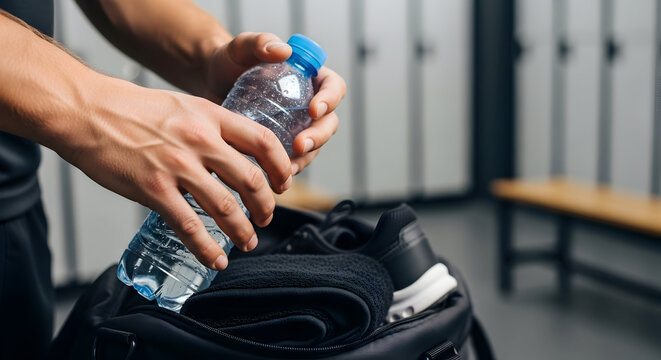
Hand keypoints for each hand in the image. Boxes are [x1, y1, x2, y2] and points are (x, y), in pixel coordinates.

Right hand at [52, 75, 291, 270]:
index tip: (283, 184)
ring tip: (248, 242)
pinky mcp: (154, 189)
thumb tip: (233, 153)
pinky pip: (189, 227)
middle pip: (251, 179)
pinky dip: (208, 249)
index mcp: (211, 116)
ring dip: (243, 231)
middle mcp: (200, 140)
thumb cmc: (132, 108)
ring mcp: (177, 166)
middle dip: (265, 206)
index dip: (281, 167)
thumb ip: (210, 127)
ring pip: (226, 207)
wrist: (86, 111)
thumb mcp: (183, 105)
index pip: (263, 142)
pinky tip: (216, 260)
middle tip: (266, 218)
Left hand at [202, 32, 345, 173]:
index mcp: (310, 76)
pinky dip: (288, 168)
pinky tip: (275, 176)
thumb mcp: (242, 47)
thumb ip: (260, 42)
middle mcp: (309, 102)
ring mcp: (297, 126)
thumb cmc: (229, 61)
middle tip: (300, 145)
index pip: (333, 87)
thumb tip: (283, 51)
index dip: (330, 100)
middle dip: (319, 136)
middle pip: (329, 122)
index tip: (313, 109)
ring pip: (314, 145)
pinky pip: (294, 159)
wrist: (210, 84)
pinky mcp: (283, 143)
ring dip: (306, 158)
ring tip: (287, 167)